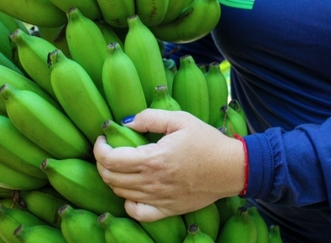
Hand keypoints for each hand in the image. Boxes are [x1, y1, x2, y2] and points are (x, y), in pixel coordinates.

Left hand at [93, 108, 245, 221]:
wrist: (231, 168)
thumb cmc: (207, 142)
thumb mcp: (181, 119)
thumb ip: (151, 117)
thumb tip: (127, 122)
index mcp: (153, 159)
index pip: (111, 159)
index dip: (99, 148)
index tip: (102, 138)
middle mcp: (152, 182)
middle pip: (110, 177)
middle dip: (102, 162)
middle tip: (108, 150)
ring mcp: (159, 198)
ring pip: (120, 193)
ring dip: (112, 178)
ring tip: (119, 165)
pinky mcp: (168, 209)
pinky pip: (138, 213)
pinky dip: (128, 203)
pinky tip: (131, 191)